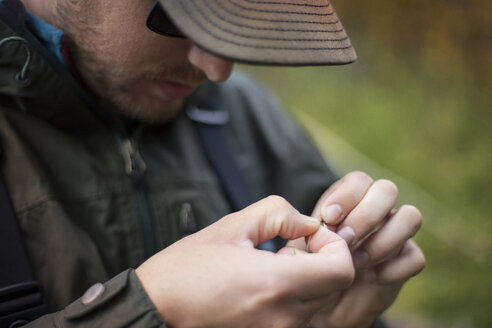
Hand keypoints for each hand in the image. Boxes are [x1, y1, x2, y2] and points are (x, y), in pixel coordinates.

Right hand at [136, 196, 354, 327]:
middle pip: (333, 287)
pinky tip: (262, 285)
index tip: (310, 236)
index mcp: (276, 284)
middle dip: (322, 260)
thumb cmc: (186, 269)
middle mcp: (283, 317)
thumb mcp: (231, 227)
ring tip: (270, 264)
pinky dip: (292, 296)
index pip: (342, 270)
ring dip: (306, 279)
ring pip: (317, 302)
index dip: (335, 246)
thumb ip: (278, 214)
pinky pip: (296, 316)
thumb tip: (309, 224)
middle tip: (290, 246)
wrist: (154, 311)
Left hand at [289, 171, 425, 327]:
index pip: (359, 180)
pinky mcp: (407, 260)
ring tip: (356, 262)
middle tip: (344, 240)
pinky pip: (415, 256)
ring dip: (383, 240)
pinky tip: (371, 278)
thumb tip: (321, 224)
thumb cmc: (311, 267)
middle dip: (365, 216)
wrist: (322, 302)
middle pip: (388, 190)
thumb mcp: (302, 247)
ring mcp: (395, 233)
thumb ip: (310, 232)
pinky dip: (393, 268)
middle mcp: (376, 211)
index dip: (347, 196)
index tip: (328, 218)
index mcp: (349, 200)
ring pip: (410, 216)